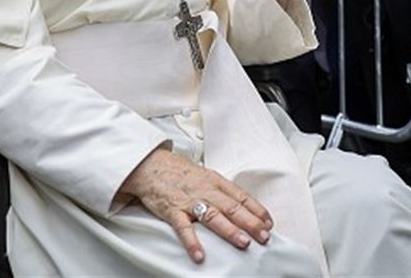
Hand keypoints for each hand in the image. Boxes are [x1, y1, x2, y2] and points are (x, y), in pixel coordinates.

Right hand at [119, 148, 271, 263]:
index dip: (256, 210)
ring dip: (229, 230)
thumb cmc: (179, 173)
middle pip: (231, 207)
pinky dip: (192, 241)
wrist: (150, 164)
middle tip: (264, 236)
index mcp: (215, 181)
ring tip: (243, 243)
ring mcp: (189, 200)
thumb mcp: (204, 176)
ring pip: (212, 216)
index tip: (269, 223)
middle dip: (250, 222)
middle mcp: (205, 190)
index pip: (240, 196)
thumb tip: (242, 207)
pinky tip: (200, 255)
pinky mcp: (172, 209)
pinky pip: (183, 228)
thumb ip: (221, 191)